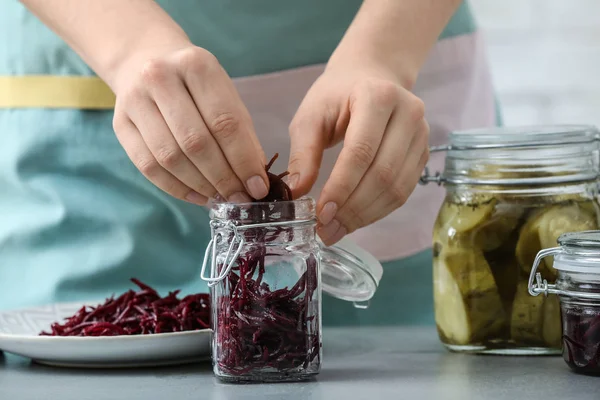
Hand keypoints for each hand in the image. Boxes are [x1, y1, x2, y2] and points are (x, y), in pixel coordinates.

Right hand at [111, 44, 268, 204]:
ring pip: (170, 158)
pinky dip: (176, 188)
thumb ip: (241, 133)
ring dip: (200, 185)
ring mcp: (134, 100)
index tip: (258, 187)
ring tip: (221, 197)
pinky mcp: (119, 124)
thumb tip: (254, 178)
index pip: (225, 122)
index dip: (243, 160)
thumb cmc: (196, 84)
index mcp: (196, 65)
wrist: (145, 60)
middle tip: (240, 198)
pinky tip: (197, 196)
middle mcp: (160, 78)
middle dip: (223, 178)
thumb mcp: (225, 94)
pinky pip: (148, 166)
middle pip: (195, 142)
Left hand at [287, 66, 429, 245]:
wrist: (371, 77)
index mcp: (378, 96)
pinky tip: (355, 219)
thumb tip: (297, 193)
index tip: (321, 213)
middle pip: (383, 173)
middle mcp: (408, 113)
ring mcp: (422, 134)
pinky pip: (404, 190)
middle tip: (326, 230)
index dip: (342, 187)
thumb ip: (303, 154)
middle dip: (352, 208)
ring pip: (397, 187)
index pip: (361, 151)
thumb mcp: (310, 117)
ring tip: (337, 230)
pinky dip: (378, 210)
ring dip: (366, 215)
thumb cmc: (336, 96)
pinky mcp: (422, 153)